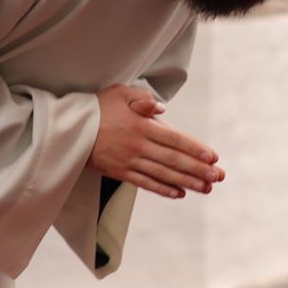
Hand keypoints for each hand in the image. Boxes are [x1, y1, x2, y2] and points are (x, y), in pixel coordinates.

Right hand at [88, 84, 223, 199]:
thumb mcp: (120, 93)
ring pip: (163, 174)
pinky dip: (163, 189)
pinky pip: (145, 183)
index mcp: (141, 125)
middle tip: (217, 177)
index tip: (213, 157)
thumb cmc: (98, 106)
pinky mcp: (120, 172)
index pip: (174, 139)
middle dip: (198, 169)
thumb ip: (142, 100)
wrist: (69, 129)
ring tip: (205, 188)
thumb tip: (161, 109)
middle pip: (173, 159)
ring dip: (186, 182)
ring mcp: (129, 161)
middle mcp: (138, 145)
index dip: (195, 149)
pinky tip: (178, 193)